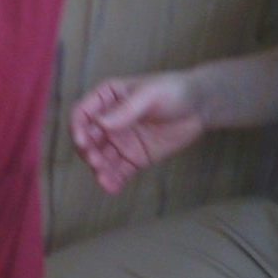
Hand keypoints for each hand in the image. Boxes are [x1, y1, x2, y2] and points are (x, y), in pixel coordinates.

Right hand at [70, 71, 205, 192]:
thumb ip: (125, 110)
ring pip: (100, 158)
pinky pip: (118, 170)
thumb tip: (99, 123)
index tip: (82, 142)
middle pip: (87, 139)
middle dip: (88, 152)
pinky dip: (112, 179)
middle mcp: (108, 121)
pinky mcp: (133, 157)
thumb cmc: (174, 90)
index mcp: (106, 99)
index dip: (77, 128)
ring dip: (98, 169)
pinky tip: (111, 187)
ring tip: (105, 179)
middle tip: (96, 162)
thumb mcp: (149, 95)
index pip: (82, 114)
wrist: (200, 106)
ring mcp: (119, 140)